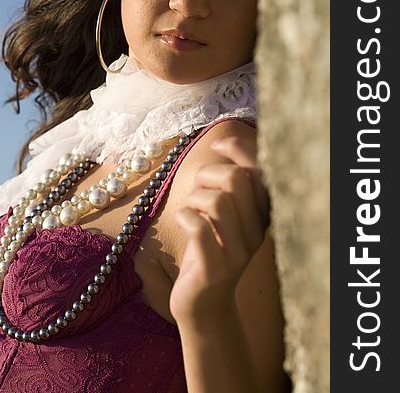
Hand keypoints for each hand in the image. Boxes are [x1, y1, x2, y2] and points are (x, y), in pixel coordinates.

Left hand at [169, 135, 269, 324]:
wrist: (201, 302)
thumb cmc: (207, 248)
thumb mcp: (223, 214)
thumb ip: (228, 184)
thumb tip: (223, 143)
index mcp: (262, 215)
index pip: (261, 171)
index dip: (240, 149)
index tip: (218, 144)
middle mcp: (257, 232)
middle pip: (237, 180)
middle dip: (208, 175)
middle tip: (196, 191)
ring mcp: (238, 252)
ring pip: (217, 201)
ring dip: (194, 198)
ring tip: (189, 209)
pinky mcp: (215, 269)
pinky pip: (198, 226)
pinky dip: (184, 215)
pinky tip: (183, 220)